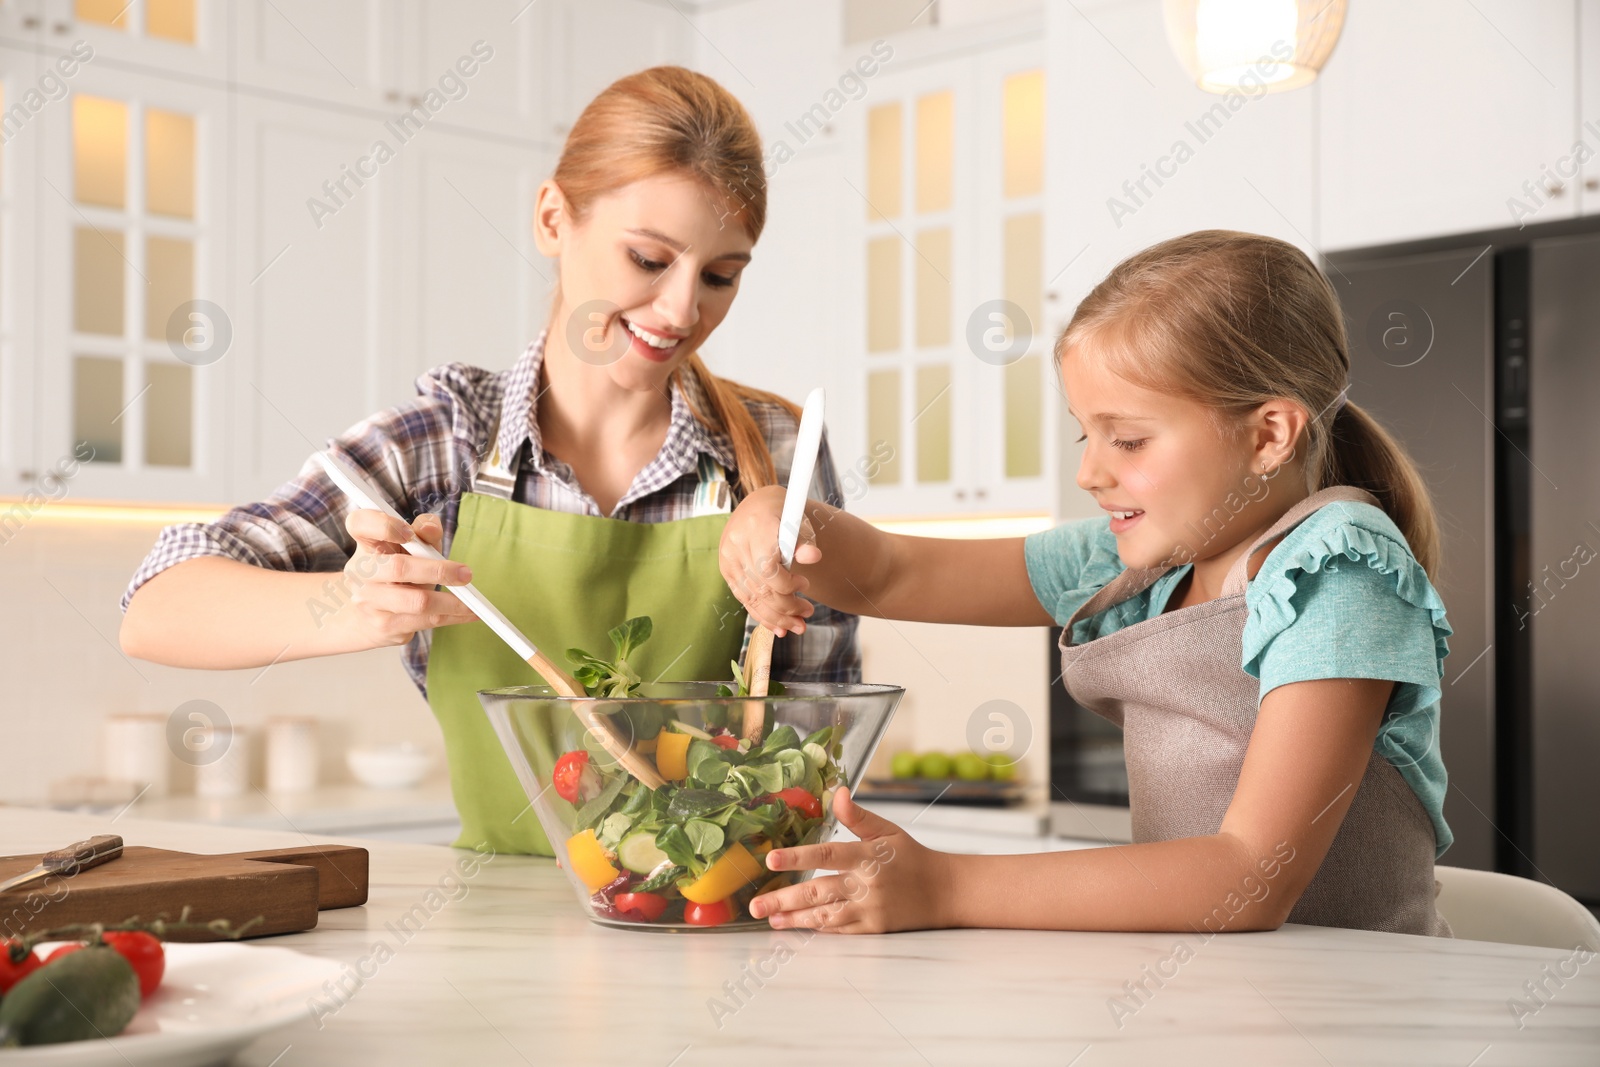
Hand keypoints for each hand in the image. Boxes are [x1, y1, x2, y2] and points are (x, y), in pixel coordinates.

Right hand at [340, 509, 476, 647]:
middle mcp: (361, 572)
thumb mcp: (408, 549)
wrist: (367, 616)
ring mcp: (369, 602)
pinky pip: (425, 621)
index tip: (408, 533)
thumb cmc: (395, 573)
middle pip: (398, 568)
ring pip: (417, 601)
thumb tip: (431, 528)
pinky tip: (469, 613)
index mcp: (365, 544)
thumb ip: (423, 533)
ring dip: (451, 602)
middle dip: (438, 571)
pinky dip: (453, 616)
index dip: (383, 525)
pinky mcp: (384, 626)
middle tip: (466, 574)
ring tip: (473, 601)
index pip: (360, 524)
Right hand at [718, 485, 822, 636]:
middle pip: (761, 588)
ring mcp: (728, 559)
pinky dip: (762, 615)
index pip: (768, 570)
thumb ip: (804, 540)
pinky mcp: (727, 571)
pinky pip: (744, 599)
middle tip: (808, 614)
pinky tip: (779, 627)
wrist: (756, 507)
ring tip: (798, 626)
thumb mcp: (798, 520)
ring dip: (777, 618)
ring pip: (752, 598)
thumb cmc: (782, 514)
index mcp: (756, 527)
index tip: (805, 583)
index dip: (788, 585)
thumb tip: (813, 556)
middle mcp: (736, 544)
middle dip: (787, 607)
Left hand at [749, 789, 953, 932]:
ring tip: (769, 918)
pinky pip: (840, 930)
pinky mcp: (873, 929)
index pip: (827, 855)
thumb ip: (858, 816)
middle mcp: (867, 885)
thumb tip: (837, 792)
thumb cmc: (912, 857)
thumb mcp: (888, 831)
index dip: (797, 857)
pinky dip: (817, 928)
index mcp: (869, 856)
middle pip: (819, 891)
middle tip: (756, 904)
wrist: (945, 892)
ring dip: (794, 918)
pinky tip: (796, 926)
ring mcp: (870, 910)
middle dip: (784, 898)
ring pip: (825, 915)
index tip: (771, 860)